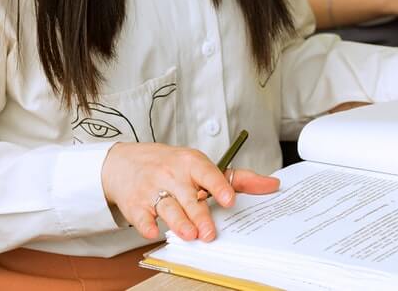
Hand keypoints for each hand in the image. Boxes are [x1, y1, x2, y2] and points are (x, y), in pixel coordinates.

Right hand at [100, 142, 278, 240]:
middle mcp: (172, 175)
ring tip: (191, 235)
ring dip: (179, 223)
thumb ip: (236, 178)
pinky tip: (154, 232)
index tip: (230, 199)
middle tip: (210, 233)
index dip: (219, 186)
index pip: (207, 173)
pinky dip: (146, 225)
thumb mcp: (200, 166)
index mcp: (191, 162)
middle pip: (189, 197)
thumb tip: (272, 185)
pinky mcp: (136, 205)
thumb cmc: (170, 165)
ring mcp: (153, 190)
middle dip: (200, 215)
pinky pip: (141, 217)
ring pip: (168, 208)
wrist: (124, 163)